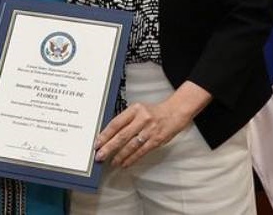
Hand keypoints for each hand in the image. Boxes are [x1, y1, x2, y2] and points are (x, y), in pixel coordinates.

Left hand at [94, 81, 211, 167]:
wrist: (175, 112)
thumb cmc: (154, 112)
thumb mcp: (138, 109)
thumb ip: (125, 120)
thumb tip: (108, 134)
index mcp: (135, 109)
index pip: (116, 123)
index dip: (105, 134)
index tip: (97, 142)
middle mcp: (142, 119)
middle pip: (122, 135)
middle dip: (109, 147)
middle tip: (100, 155)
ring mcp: (150, 130)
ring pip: (131, 145)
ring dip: (120, 155)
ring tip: (111, 162)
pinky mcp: (156, 140)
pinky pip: (141, 151)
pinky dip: (132, 158)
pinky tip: (124, 163)